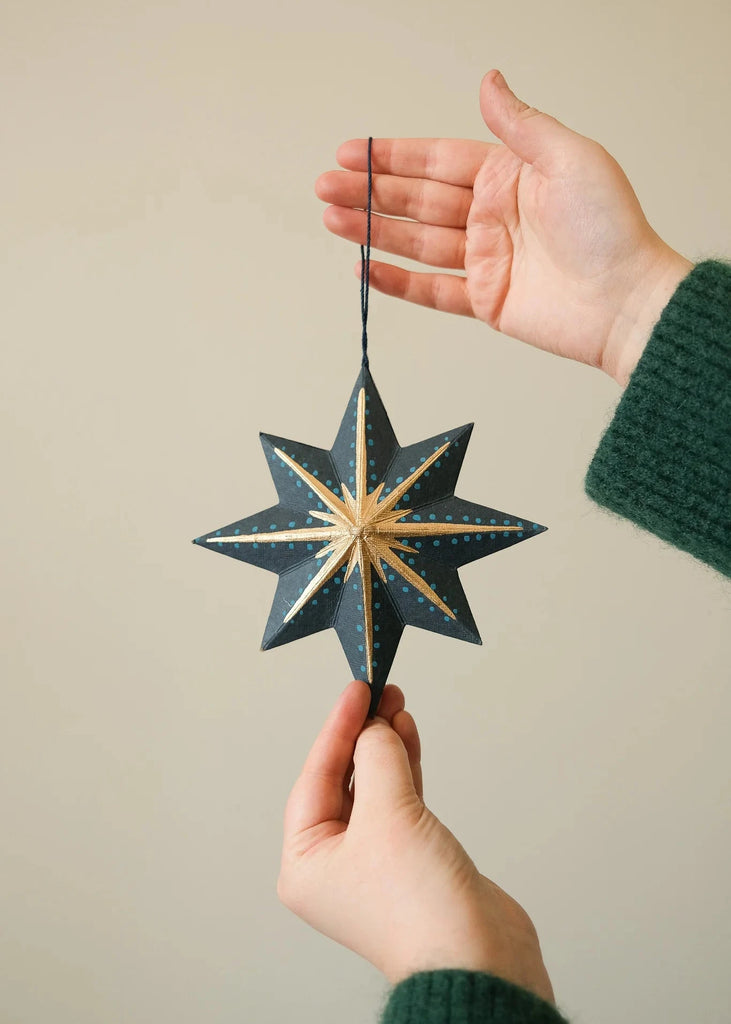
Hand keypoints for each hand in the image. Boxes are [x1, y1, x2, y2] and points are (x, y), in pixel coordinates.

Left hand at [277, 680, 555, 1003]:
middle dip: (362, 734)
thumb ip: (377, 759)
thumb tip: (375, 727)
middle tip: (379, 692)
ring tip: (397, 706)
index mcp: (306, 863)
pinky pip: (399, 799)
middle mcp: (334, 863)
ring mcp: (374, 861)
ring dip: (385, 746)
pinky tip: (409, 737)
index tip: (355, 691)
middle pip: (342, 779)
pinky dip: (405, 768)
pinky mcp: (410, 858)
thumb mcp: (387, 814)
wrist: (478, 957)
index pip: (315, 777)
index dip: (337, 728)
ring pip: (373, 786)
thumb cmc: (421, 908)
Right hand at [316, 70, 692, 385]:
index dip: (393, 156)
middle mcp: (492, 216)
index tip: (353, 152)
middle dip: (370, 191)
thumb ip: (521, 125)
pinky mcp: (485, 300)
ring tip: (333, 219)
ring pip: (416, 242)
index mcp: (509, 176)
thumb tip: (490, 82)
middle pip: (418, 200)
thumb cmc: (611, 230)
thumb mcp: (570, 159)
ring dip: (373, 231)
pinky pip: (432, 290)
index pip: (437, 161)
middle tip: (327, 185)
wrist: (626, 302)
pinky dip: (397, 283)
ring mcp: (486, 259)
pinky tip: (367, 270)